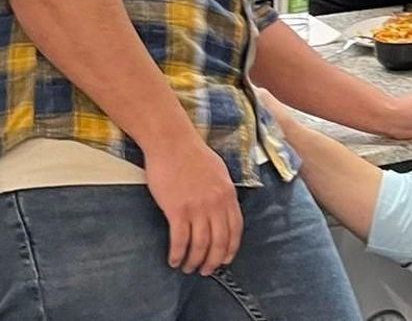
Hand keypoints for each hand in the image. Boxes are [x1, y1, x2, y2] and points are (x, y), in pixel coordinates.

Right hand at [143, 138, 241, 275]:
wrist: (173, 143)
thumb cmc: (193, 155)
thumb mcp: (218, 173)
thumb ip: (222, 193)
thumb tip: (223, 208)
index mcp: (228, 195)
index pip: (235, 229)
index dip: (230, 247)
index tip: (225, 259)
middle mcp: (216, 203)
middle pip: (219, 240)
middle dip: (213, 260)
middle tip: (205, 271)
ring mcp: (197, 207)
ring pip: (200, 244)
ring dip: (194, 261)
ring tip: (188, 268)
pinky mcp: (177, 209)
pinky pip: (180, 239)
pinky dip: (177, 253)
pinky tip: (173, 260)